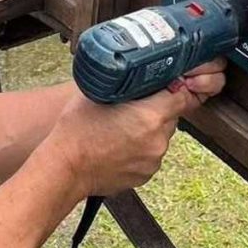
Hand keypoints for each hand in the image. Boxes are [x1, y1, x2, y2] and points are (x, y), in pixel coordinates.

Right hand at [45, 58, 226, 196]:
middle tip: (134, 107)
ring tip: (122, 128)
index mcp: (150, 115)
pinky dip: (141, 148)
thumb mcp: (99, 92)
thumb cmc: (76, 129)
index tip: (164, 87)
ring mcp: (152, 160)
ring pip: (161, 137)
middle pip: (171, 116)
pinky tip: (120, 145)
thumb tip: (137, 72)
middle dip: (158, 109)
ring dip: (149, 130)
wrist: (65, 167)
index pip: (182, 96)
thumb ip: (125, 81)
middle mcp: (157, 139)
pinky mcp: (145, 175)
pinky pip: (151, 155)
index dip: (174, 89)